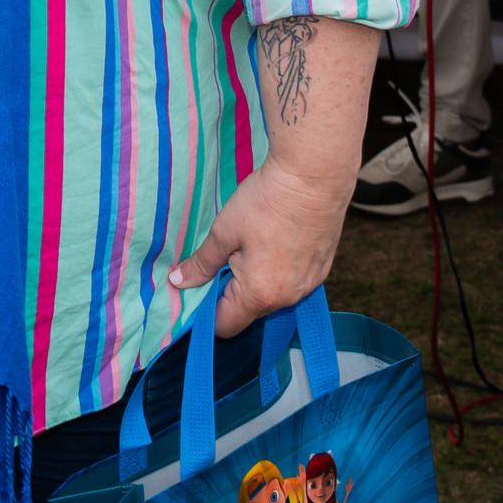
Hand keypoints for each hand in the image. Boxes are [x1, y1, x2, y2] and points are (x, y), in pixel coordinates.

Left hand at [167, 161, 348, 336]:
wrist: (314, 176)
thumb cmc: (266, 202)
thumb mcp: (224, 231)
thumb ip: (202, 263)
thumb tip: (178, 283)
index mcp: (260, 295)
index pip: (225, 326)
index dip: (206, 312)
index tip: (198, 288)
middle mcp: (288, 298)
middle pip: (250, 312)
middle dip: (232, 292)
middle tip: (223, 257)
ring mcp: (309, 285)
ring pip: (273, 296)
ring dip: (257, 281)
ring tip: (250, 245)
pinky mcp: (323, 269)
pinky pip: (293, 282)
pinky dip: (279, 271)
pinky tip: (274, 241)